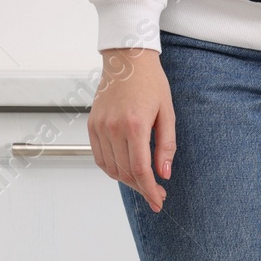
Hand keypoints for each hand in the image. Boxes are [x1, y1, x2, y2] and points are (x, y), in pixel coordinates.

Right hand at [87, 47, 175, 212]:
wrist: (127, 59)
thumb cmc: (150, 83)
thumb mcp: (167, 114)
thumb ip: (166, 147)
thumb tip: (163, 174)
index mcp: (134, 125)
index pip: (140, 169)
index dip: (149, 190)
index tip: (158, 201)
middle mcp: (113, 127)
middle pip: (125, 172)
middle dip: (142, 188)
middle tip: (156, 194)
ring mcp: (99, 126)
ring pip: (111, 168)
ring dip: (127, 181)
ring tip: (143, 183)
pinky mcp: (92, 124)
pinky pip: (99, 157)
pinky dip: (112, 169)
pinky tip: (126, 171)